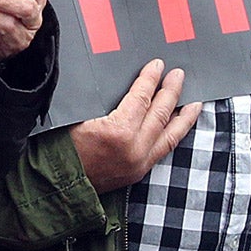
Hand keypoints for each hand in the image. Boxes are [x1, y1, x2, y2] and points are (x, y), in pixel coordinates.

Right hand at [68, 61, 201, 193]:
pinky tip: (177, 127)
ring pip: (170, 135)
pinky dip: (174, 135)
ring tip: (195, 102)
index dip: (150, 79)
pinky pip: (163, 149)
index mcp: (118, 132)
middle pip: (160, 114)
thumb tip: (118, 83)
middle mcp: (135, 149)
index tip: (158, 65)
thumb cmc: (59, 147)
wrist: (55, 185)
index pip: (141, 98)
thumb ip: (99, 101)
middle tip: (179, 75)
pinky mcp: (139, 172)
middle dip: (171, 92)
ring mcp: (139, 163)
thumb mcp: (75, 117)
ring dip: (183, 116)